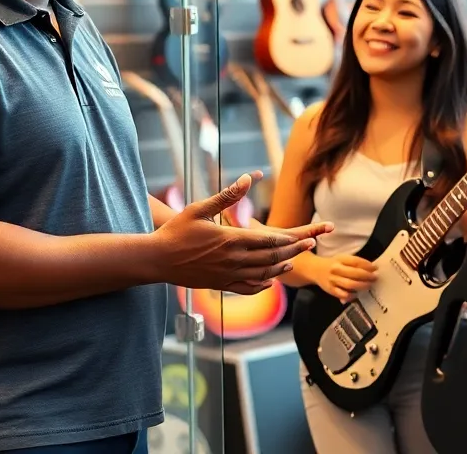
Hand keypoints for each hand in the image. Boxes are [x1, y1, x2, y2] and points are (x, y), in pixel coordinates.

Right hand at [154, 171, 332, 295]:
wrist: (157, 260)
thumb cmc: (176, 231)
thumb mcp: (200, 208)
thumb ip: (227, 195)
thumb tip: (248, 178)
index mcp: (231, 240)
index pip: (268, 242)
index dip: (289, 240)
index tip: (304, 236)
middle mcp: (233, 260)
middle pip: (271, 258)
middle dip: (293, 252)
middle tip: (310, 246)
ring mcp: (227, 275)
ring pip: (262, 274)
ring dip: (280, 267)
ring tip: (292, 261)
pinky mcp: (220, 285)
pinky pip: (247, 288)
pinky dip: (262, 285)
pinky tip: (269, 280)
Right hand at [310, 254, 378, 302]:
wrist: (315, 269)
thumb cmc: (334, 264)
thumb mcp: (343, 259)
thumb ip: (355, 263)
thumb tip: (372, 268)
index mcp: (340, 259)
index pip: (356, 261)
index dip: (367, 265)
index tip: (376, 268)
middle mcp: (336, 269)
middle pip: (354, 273)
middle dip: (367, 276)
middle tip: (375, 277)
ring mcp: (333, 280)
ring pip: (350, 284)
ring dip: (362, 286)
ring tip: (369, 285)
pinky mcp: (331, 290)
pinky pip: (343, 295)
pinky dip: (351, 296)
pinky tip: (357, 294)